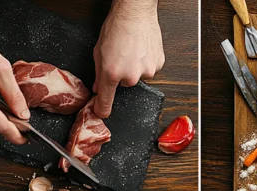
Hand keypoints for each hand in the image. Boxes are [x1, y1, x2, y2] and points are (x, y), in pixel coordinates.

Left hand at [92, 0, 163, 116]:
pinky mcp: (158, 65)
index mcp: (111, 74)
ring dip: (134, 68)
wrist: (135, 12)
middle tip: (120, 57)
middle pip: (123, 85)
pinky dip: (146, 62)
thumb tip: (99, 87)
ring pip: (137, 77)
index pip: (106, 102)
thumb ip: (98, 74)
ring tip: (131, 50)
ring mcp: (146, 71)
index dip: (102, 109)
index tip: (101, 113)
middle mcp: (129, 76)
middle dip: (120, 75)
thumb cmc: (116, 28)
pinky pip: (150, 69)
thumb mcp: (98, 52)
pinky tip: (141, 49)